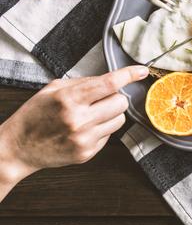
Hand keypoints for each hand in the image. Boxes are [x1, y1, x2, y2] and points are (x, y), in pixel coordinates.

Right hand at [0, 66, 148, 200]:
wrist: (18, 148)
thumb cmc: (35, 114)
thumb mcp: (53, 89)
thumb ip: (84, 83)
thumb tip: (113, 80)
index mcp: (69, 99)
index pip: (109, 83)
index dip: (129, 75)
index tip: (141, 70)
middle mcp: (79, 120)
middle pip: (121, 102)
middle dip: (116, 97)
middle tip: (101, 99)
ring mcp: (84, 139)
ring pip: (120, 120)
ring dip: (111, 114)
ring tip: (92, 114)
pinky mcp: (87, 153)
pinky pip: (110, 135)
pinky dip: (102, 129)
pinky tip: (84, 129)